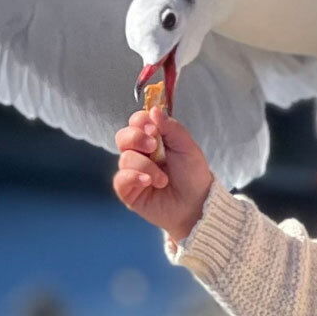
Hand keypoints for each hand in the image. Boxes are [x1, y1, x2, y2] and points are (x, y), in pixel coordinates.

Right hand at [113, 108, 211, 242]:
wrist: (196, 205)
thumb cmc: (193, 176)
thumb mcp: (187, 147)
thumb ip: (171, 127)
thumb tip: (154, 110)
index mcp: (153, 140)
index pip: (137, 122)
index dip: (140, 121)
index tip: (152, 127)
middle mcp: (140, 154)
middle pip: (123, 136)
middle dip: (136, 138)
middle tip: (153, 147)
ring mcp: (132, 172)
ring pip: (125, 158)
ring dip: (146, 166)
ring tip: (163, 179)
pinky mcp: (128, 190)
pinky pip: (120, 178)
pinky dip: (134, 177)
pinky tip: (149, 182)